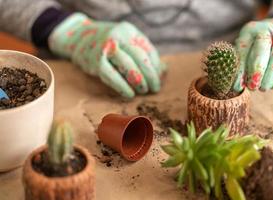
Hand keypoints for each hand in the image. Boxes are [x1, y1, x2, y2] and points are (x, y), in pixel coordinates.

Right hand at [49, 13, 165, 97]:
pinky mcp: (96, 61)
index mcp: (128, 30)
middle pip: (140, 57)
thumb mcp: (125, 42)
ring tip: (143, 91)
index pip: (148, 49)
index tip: (159, 78)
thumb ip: (143, 54)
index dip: (156, 66)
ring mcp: (106, 48)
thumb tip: (164, 71)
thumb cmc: (108, 44)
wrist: (78, 38)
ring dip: (138, 81)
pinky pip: (112, 76)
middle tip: (154, 88)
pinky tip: (129, 94)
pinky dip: (122, 86)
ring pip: (128, 66)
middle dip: (150, 75)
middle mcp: (118, 35)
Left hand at [233, 18, 272, 91]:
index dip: (240, 69)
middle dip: (257, 70)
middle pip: (262, 48)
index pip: (243, 49)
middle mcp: (267, 29)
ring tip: (262, 88)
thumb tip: (238, 85)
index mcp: (250, 31)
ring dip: (270, 75)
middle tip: (252, 86)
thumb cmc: (257, 45)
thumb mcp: (246, 49)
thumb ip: (241, 64)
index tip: (237, 86)